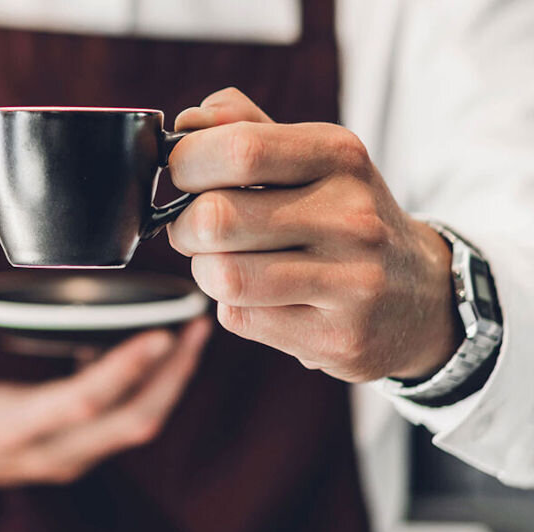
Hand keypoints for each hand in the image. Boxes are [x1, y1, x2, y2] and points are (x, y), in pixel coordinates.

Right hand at [0, 311, 210, 491]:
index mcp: (10, 426)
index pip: (82, 401)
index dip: (126, 368)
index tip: (162, 332)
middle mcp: (47, 450)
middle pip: (131, 421)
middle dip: (173, 376)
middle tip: (199, 325)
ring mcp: (64, 457)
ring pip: (135, 426)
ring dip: (169, 383)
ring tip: (191, 333)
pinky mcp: (73, 453)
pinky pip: (123, 424)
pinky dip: (147, 390)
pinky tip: (153, 350)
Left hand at [166, 87, 461, 382]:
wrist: (423, 296)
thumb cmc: (344, 218)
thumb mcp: (312, 159)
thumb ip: (246, 129)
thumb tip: (189, 119)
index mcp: (340, 157)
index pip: (239, 149)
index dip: (186, 162)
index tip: (182, 174)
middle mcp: (352, 216)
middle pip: (216, 218)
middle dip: (184, 225)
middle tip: (195, 229)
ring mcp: (351, 282)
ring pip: (222, 276)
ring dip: (205, 271)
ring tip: (226, 263)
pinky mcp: (338, 338)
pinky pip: (240, 318)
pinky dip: (233, 306)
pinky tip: (263, 298)